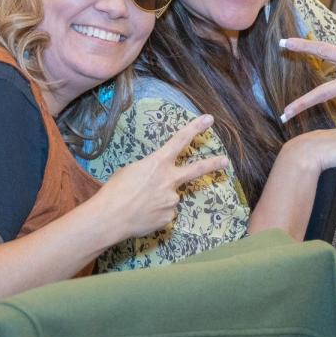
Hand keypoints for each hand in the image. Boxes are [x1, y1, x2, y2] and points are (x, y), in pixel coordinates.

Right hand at [97, 114, 227, 238]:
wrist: (110, 217)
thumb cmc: (115, 190)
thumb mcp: (131, 170)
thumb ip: (151, 171)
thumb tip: (157, 180)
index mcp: (158, 163)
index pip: (180, 140)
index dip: (196, 128)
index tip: (209, 119)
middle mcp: (169, 180)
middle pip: (196, 169)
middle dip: (212, 164)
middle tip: (224, 161)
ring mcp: (172, 200)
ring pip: (171, 196)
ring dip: (160, 198)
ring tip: (140, 203)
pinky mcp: (169, 217)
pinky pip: (165, 212)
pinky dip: (156, 212)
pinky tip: (143, 214)